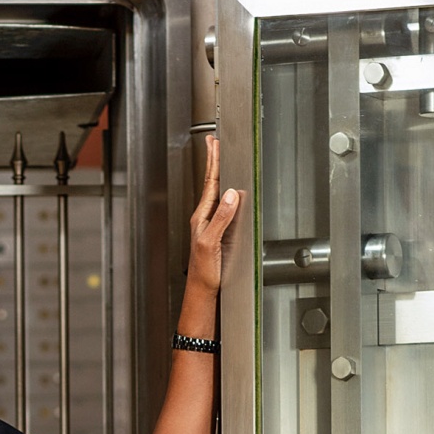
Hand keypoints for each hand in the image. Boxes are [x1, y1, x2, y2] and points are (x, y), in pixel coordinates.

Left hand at [187, 135, 244, 293]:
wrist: (202, 291)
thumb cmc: (204, 272)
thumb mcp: (212, 243)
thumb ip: (221, 219)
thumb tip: (232, 195)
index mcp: (201, 217)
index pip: (210, 183)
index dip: (213, 162)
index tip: (214, 144)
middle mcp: (204, 219)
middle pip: (211, 184)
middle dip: (213, 162)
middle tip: (214, 142)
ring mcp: (209, 225)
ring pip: (216, 194)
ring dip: (218, 175)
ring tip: (219, 159)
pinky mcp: (217, 233)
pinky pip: (222, 207)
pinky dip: (226, 193)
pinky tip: (229, 193)